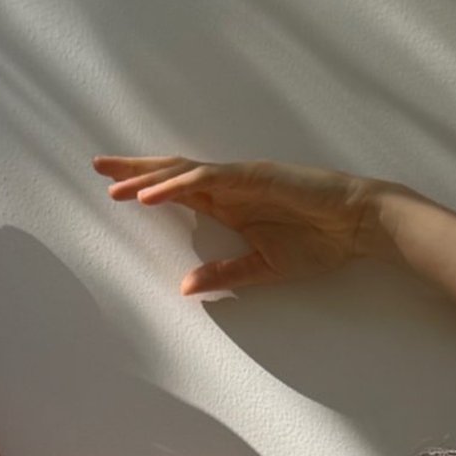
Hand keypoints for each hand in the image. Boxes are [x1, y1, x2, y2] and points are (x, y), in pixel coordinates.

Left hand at [90, 153, 381, 293]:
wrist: (358, 224)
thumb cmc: (319, 242)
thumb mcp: (264, 267)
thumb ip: (226, 273)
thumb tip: (186, 288)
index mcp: (229, 203)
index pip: (177, 189)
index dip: (145, 186)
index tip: (113, 189)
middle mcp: (229, 185)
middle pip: (171, 172)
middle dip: (133, 169)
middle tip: (96, 166)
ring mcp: (240, 177)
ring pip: (183, 172)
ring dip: (147, 178)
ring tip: (114, 187)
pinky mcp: (253, 176)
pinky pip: (207, 178)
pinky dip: (177, 184)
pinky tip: (150, 193)